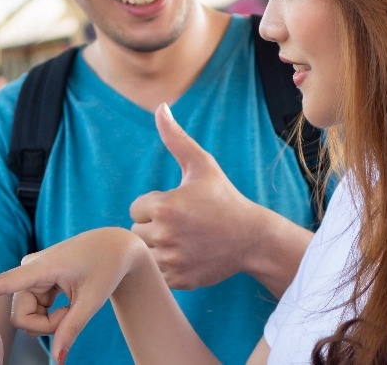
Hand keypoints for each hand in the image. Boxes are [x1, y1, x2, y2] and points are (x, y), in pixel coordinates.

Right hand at [0, 228, 148, 364]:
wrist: (114, 247)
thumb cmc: (106, 266)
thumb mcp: (93, 300)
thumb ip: (71, 329)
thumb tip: (57, 359)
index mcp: (41, 267)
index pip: (3, 282)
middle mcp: (29, 269)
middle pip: (22, 316)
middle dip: (46, 324)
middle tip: (73, 313)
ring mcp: (30, 276)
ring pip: (28, 315)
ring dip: (50, 319)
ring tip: (73, 302)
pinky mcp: (34, 281)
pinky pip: (34, 309)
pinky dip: (52, 312)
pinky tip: (67, 298)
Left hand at [129, 104, 261, 289]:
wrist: (251, 238)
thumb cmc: (224, 198)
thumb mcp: (202, 165)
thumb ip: (176, 138)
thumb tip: (160, 107)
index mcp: (165, 206)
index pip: (136, 208)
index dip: (154, 205)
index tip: (177, 206)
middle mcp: (164, 235)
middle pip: (136, 232)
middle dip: (153, 226)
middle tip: (181, 224)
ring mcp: (171, 260)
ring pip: (143, 253)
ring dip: (156, 247)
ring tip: (181, 240)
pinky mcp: (177, 279)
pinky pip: (154, 273)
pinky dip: (164, 267)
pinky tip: (184, 256)